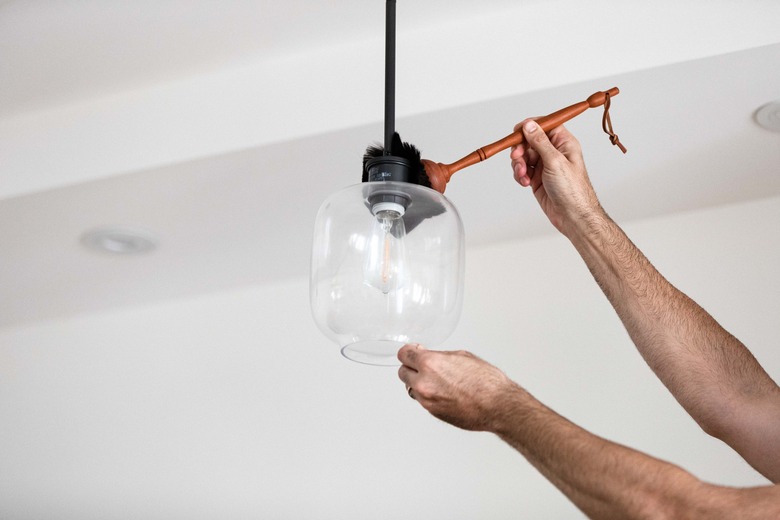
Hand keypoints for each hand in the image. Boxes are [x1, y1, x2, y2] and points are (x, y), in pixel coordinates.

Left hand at [397, 344, 519, 431]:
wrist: (497, 405)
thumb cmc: (486, 382)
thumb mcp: (461, 356)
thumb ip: (439, 356)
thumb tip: (428, 356)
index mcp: (430, 364)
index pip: (404, 354)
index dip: (409, 352)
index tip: (412, 352)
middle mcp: (424, 382)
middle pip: (402, 372)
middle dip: (411, 368)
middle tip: (422, 366)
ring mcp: (427, 399)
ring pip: (411, 388)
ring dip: (419, 383)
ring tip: (437, 381)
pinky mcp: (432, 412)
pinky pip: (422, 400)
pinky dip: (428, 395)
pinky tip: (443, 392)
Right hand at [510, 120, 600, 235]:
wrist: (572, 215)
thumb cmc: (572, 189)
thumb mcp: (554, 161)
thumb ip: (540, 141)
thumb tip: (529, 125)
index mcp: (563, 143)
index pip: (544, 125)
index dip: (529, 126)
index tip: (516, 131)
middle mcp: (554, 152)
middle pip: (530, 141)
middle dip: (520, 149)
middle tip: (516, 157)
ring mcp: (545, 165)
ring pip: (524, 156)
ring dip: (519, 164)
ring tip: (523, 175)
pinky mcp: (537, 178)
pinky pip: (523, 170)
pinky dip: (520, 175)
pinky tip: (525, 182)